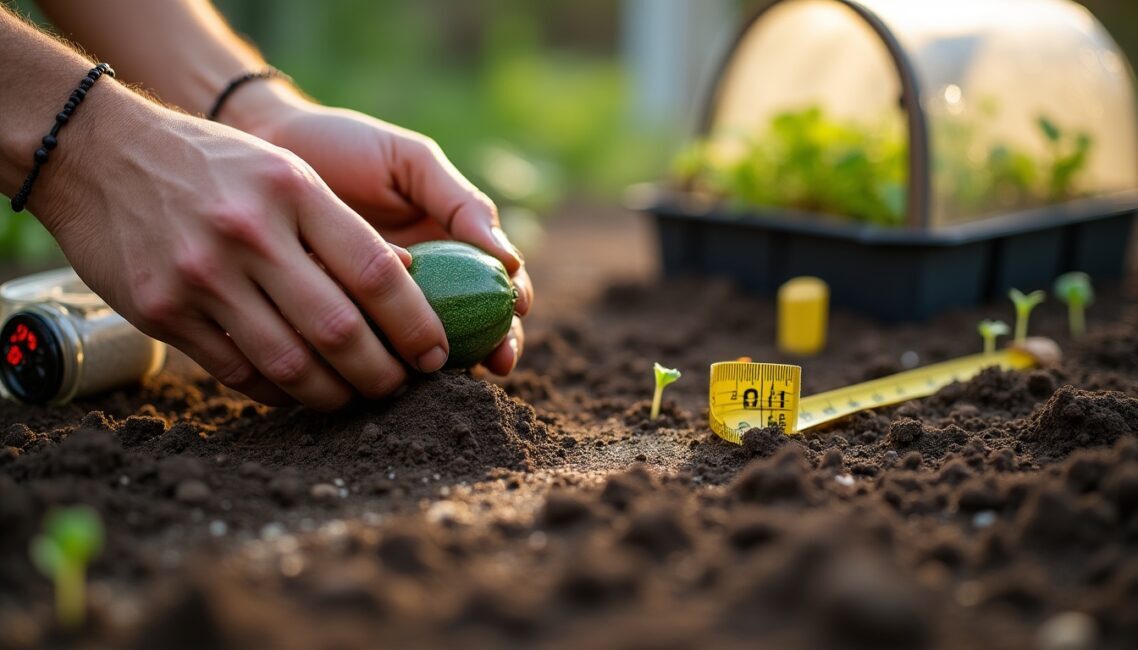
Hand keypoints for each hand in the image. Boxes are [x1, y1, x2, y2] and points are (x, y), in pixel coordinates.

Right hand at [38, 86, 454, 408]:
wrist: (101, 153)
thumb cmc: (214, 164)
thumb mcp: (286, 173)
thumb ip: (342, 226)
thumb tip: (412, 278)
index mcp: (293, 192)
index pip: (376, 272)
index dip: (416, 323)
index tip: (436, 352)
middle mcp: (250, 234)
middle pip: (339, 329)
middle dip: (382, 373)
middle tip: (401, 386)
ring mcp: (202, 276)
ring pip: (290, 362)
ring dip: (334, 394)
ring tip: (357, 398)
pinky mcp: (163, 311)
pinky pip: (237, 373)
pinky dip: (278, 392)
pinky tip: (300, 392)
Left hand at [227, 90, 531, 374]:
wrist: (265, 145)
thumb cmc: (346, 146)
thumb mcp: (411, 163)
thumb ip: (459, 203)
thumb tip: (509, 259)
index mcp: (450, 246)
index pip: (496, 285)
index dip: (513, 305)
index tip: (515, 315)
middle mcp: (424, 283)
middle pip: (474, 328)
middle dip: (493, 347)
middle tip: (495, 360)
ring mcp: (381, 307)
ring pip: (424, 347)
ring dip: (445, 363)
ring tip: (448, 366)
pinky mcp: (338, 321)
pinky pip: (365, 347)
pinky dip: (380, 358)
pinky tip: (390, 361)